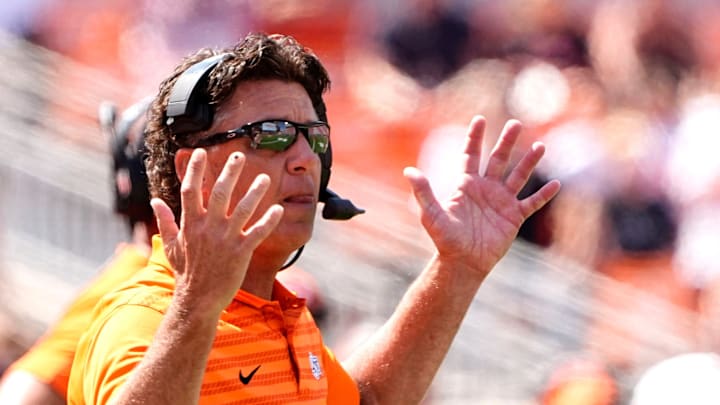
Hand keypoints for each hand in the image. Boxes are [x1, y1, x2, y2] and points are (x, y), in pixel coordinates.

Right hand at [151, 149, 283, 314]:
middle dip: (230, 172)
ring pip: (243, 209)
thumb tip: (155, 201)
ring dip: (255, 192)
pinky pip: (258, 232)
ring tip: (265, 177)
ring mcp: (225, 239)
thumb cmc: (185, 273)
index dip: (196, 170)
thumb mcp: (170, 246)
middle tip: (239, 155)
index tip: (201, 152)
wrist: (197, 300)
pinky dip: (269, 221)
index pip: (191, 190)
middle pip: (220, 193)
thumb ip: (165, 221)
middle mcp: (208, 228)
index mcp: (190, 224)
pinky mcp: (241, 252)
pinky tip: (279, 209)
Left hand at [404, 116, 560, 278]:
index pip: (471, 155)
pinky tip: (556, 184)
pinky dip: (543, 195)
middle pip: (499, 160)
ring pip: (519, 176)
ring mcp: (501, 202)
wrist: (462, 262)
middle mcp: (486, 189)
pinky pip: (531, 203)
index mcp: (467, 185)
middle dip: (507, 142)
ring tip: (540, 146)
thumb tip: (408, 171)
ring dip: (529, 162)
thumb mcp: (431, 214)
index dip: (475, 138)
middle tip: (515, 123)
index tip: (479, 119)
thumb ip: (423, 192)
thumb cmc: (444, 239)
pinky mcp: (513, 218)